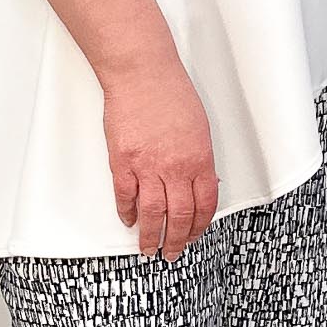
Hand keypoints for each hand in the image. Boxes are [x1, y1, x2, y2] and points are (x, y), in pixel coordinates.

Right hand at [101, 59, 218, 258]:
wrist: (141, 73)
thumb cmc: (171, 92)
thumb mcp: (200, 128)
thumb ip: (199, 158)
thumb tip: (200, 182)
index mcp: (199, 159)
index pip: (204, 204)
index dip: (198, 226)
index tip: (192, 236)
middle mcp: (175, 167)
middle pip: (178, 215)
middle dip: (176, 240)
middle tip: (171, 252)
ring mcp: (147, 166)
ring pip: (152, 212)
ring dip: (151, 235)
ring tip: (148, 248)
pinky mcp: (122, 161)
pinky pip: (125, 195)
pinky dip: (127, 212)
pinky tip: (129, 220)